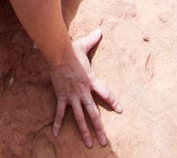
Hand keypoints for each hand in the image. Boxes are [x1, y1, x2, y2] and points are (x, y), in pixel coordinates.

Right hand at [49, 29, 121, 147]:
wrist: (58, 53)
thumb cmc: (71, 49)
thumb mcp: (84, 45)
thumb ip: (93, 40)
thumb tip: (100, 31)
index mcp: (91, 80)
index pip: (105, 93)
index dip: (113, 102)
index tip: (120, 110)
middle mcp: (83, 91)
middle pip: (94, 113)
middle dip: (99, 128)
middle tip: (105, 142)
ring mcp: (72, 96)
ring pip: (80, 117)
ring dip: (85, 132)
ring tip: (90, 144)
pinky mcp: (61, 96)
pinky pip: (60, 113)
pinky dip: (58, 124)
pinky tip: (56, 135)